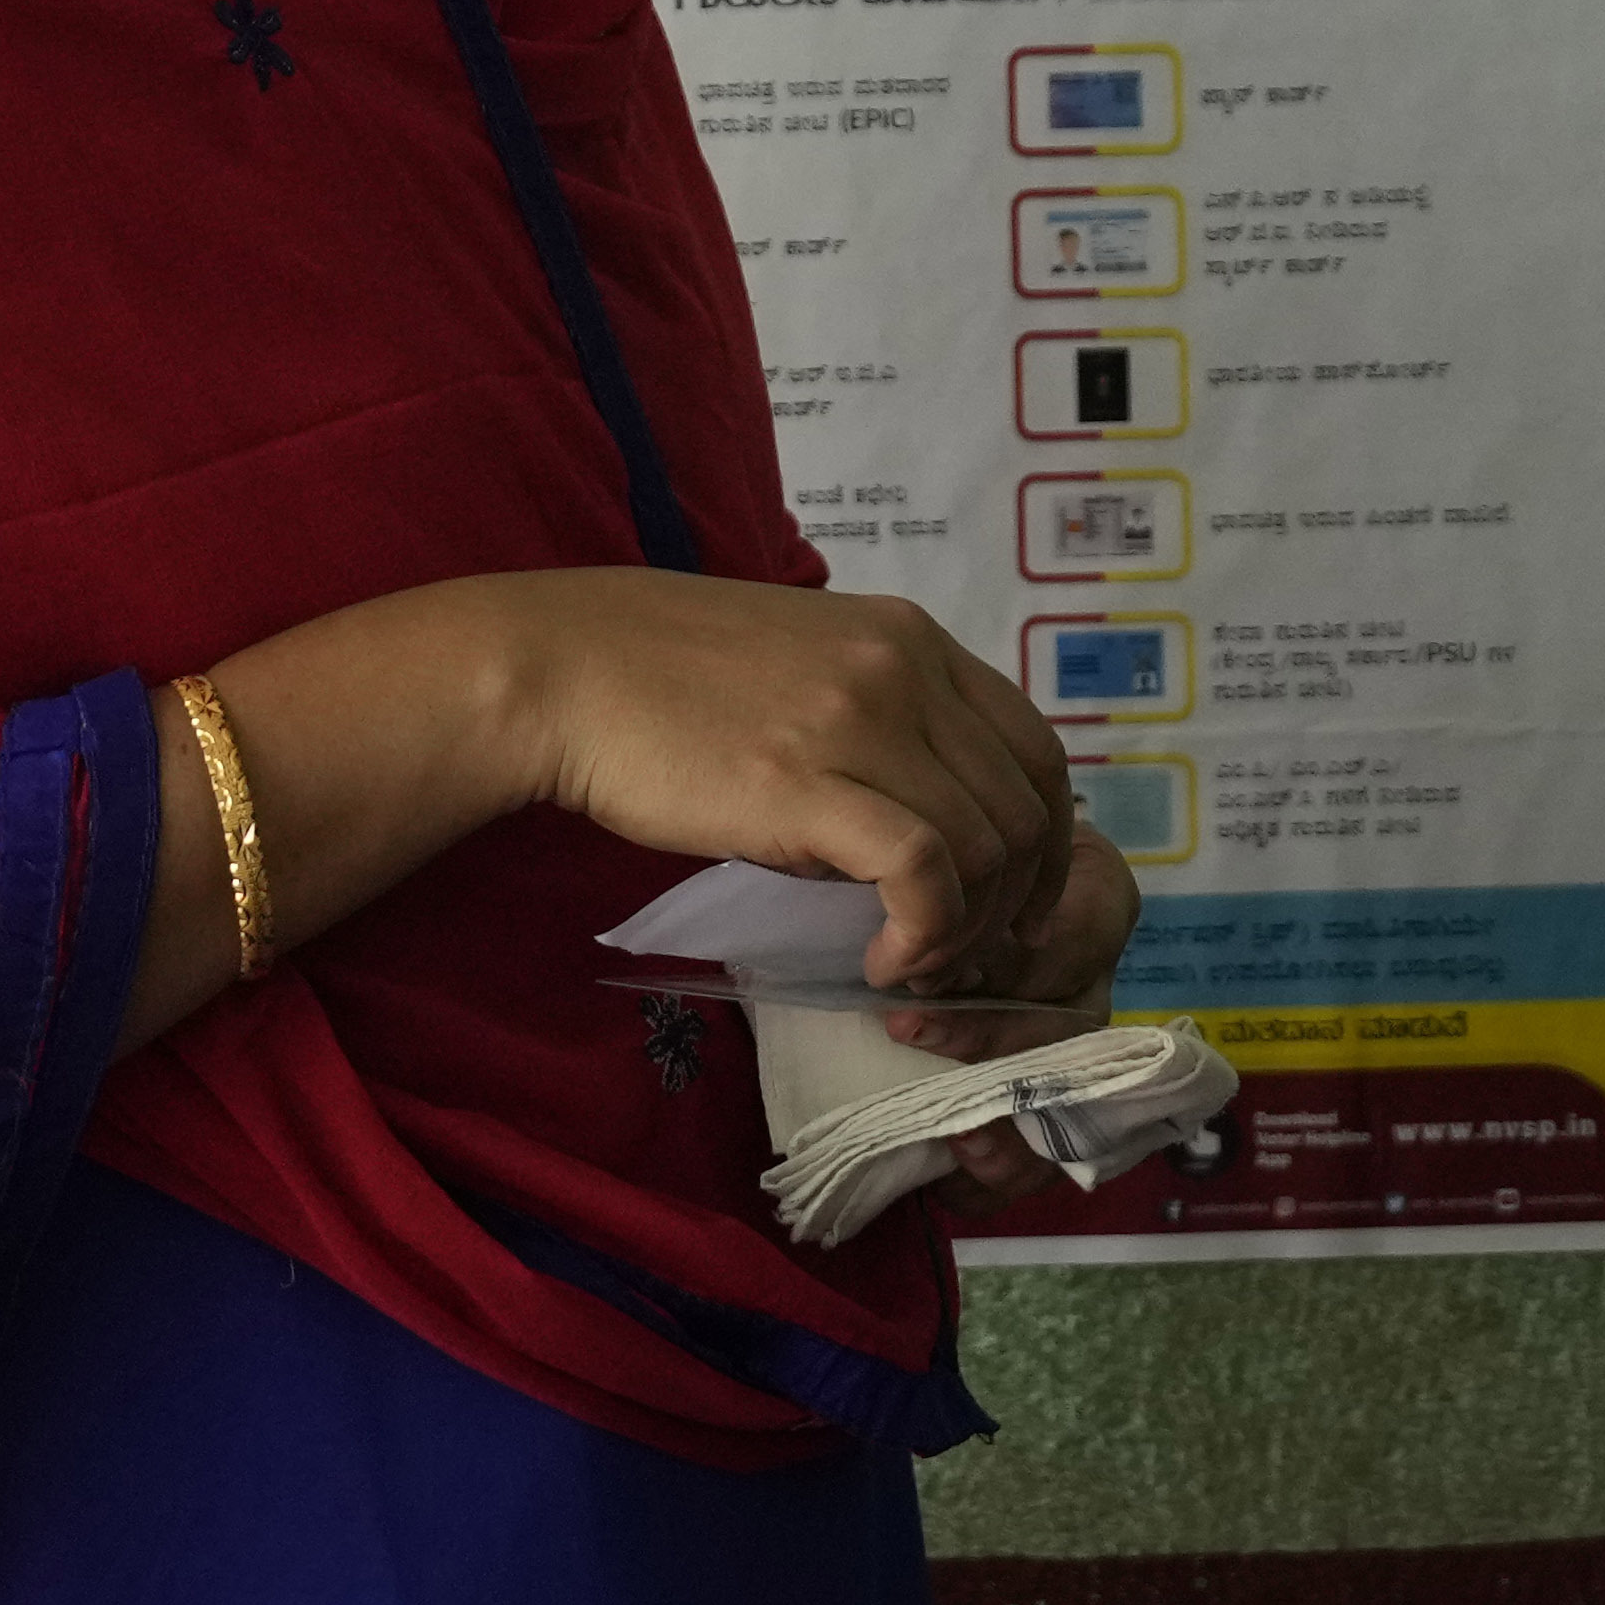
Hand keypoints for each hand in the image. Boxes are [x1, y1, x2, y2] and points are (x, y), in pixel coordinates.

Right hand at [494, 573, 1115, 1006]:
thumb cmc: (661, 679)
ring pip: (987, 847)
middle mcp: (903, 670)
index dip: (1044, 844)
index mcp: (909, 639)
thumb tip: (926, 811)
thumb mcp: (802, 666)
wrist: (560, 670)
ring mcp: (859, 721)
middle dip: (1011, 904)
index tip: (1010, 905)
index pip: (1037, 749)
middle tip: (954, 956)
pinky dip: (924, 935)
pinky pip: (923, 872)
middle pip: (1026, 809)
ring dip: (965, 931)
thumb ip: (878, 717)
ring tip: (910, 965)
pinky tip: (882, 964)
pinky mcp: (806, 784)